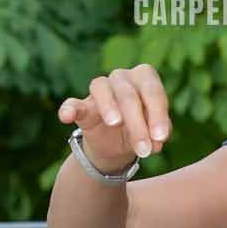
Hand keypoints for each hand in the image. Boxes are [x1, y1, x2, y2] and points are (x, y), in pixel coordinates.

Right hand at [58, 64, 172, 173]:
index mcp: (145, 79)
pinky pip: (73, 103)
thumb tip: (156, 144)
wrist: (116, 147)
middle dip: (137, 123)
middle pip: (128, 94)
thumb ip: (157, 137)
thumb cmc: (140, 131)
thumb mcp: (153, 136)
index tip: (160, 138)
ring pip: (101, 88)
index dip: (158, 114)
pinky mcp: (81, 106)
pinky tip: (66, 117)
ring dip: (109, 106)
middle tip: (144, 150)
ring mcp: (100, 88)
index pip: (152, 90)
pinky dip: (69, 109)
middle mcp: (122, 77)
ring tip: (115, 124)